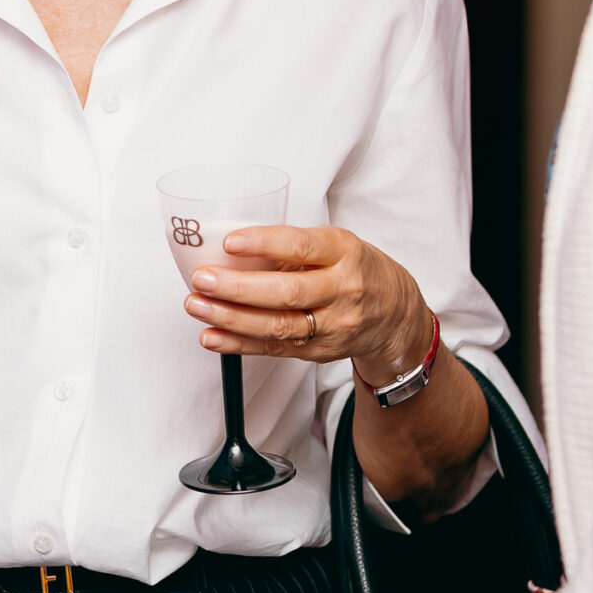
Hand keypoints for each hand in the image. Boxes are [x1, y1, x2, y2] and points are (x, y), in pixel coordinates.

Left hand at [185, 224, 431, 382]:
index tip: (230, 242)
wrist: (395, 314)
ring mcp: (332, 325)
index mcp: (344, 252)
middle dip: (238, 287)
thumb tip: (231, 249)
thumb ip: (293, 247)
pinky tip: (211, 336)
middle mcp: (341, 289)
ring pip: (277, 325)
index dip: (264, 244)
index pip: (302, 246)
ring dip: (231, 318)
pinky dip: (238, 344)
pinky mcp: (319, 351)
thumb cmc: (356, 269)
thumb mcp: (337, 245)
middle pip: (287, 292)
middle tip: (203, 279)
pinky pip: (273, 349)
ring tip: (197, 306)